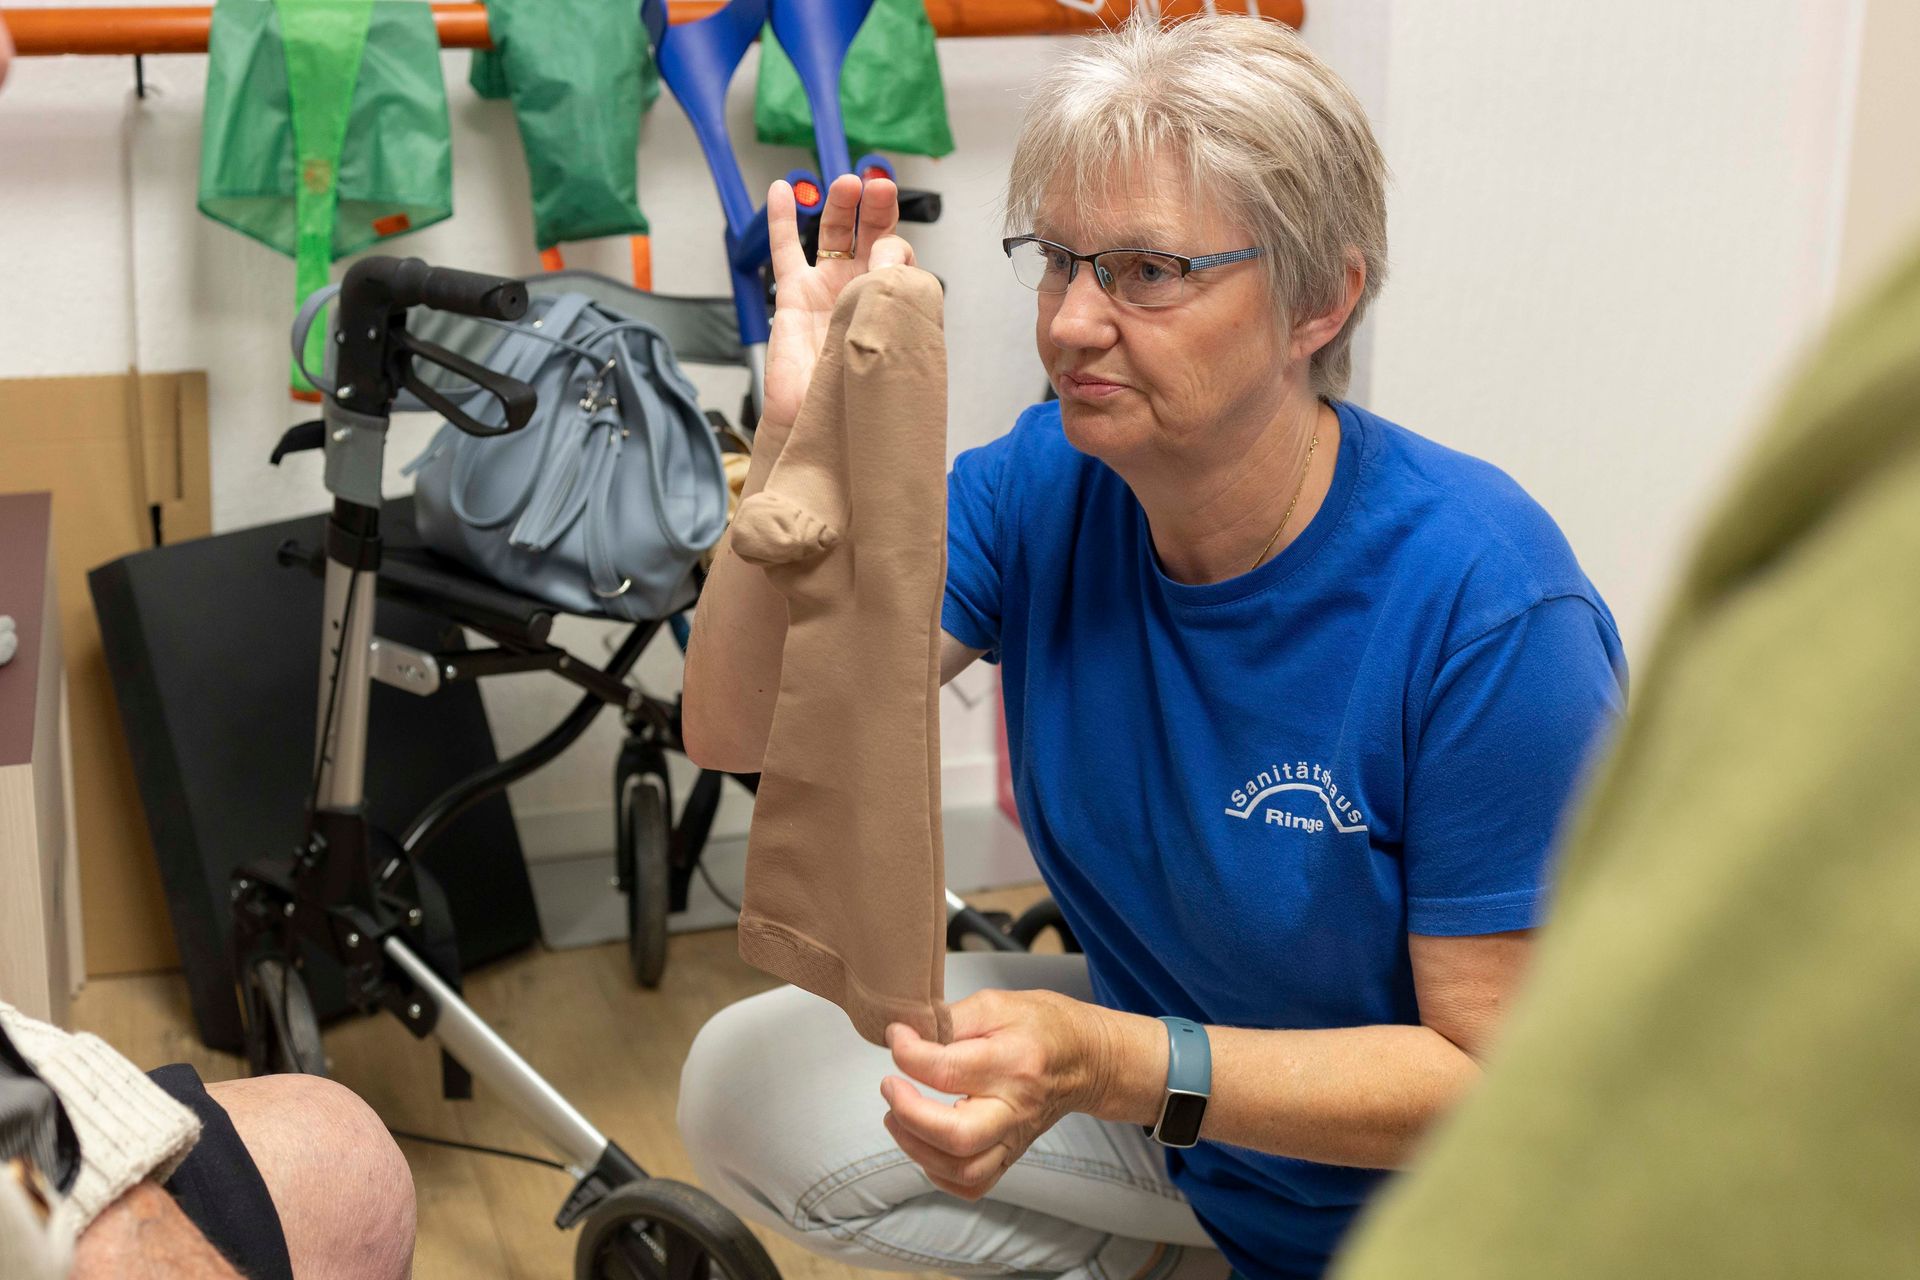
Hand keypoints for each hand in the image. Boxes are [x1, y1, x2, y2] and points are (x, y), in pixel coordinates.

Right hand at [761, 174, 915, 437]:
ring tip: (848, 183)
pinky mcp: (794, 294)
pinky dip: (783, 219)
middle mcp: (862, 290)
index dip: (897, 245)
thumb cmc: (860, 388)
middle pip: (869, 234)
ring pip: (833, 233)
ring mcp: (827, 288)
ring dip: (840, 205)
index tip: (892, 250)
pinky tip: (782, 188)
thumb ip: (891, 288)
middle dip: (875, 208)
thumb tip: (890, 245)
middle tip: (878, 188)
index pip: (899, 256)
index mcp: (892, 300)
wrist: (822, 423)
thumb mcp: (887, 332)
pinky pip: (786, 249)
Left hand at [880, 988, 1110, 1200]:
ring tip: (896, 1115)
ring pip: (963, 1169)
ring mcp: (1014, 1137)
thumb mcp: (997, 1004)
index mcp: (1012, 1062)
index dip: (908, 1054)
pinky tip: (923, 1144)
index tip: (896, 1036)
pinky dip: (940, 1173)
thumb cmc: (1042, 1026)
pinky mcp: (1011, 1154)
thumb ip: (950, 1019)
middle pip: (957, 1135)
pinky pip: (974, 1185)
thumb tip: (906, 1031)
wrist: (1086, 1058)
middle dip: (909, 1114)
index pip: (947, 1070)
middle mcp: (1015, 1108)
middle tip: (891, 1086)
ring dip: (916, 1147)